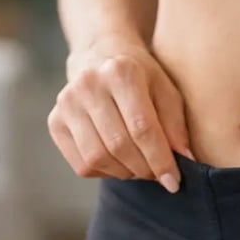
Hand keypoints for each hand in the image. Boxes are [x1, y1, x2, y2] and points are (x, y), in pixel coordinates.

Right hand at [48, 39, 191, 191]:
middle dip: (143, 169)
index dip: (160, 160)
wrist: (99, 58)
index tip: (174, 181)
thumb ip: (175, 124)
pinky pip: (81, 164)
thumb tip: (184, 159)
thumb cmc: (140, 77)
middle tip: (157, 175)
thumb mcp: (165, 90)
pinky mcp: (55, 121)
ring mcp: (66, 103)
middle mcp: (88, 84)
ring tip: (139, 168)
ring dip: (124, 173)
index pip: (142, 128)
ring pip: (97, 158)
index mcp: (120, 72)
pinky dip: (104, 172)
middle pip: (118, 145)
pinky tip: (118, 163)